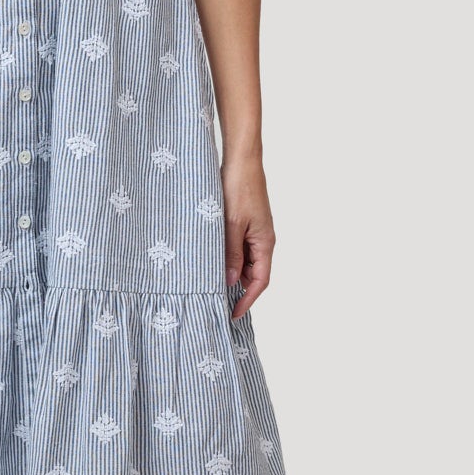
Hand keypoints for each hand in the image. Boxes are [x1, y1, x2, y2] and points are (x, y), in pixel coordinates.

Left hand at [222, 154, 275, 318]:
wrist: (241, 159)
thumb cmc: (238, 188)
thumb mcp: (230, 224)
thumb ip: (231, 254)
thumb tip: (231, 282)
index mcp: (265, 242)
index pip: (260, 281)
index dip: (248, 301)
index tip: (233, 315)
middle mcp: (263, 239)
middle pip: (253, 274)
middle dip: (237, 289)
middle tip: (214, 300)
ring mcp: (254, 231)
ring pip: (244, 261)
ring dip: (230, 272)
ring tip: (208, 281)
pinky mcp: (245, 223)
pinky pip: (238, 247)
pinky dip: (227, 256)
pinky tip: (210, 259)